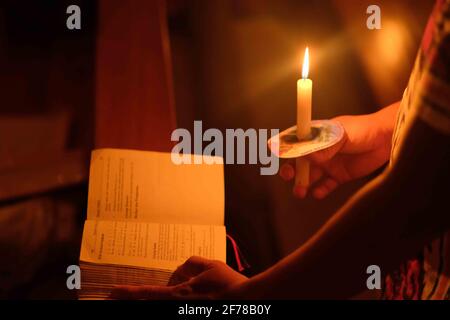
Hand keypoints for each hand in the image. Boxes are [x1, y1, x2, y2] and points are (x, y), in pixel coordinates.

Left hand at [110, 256, 247, 299]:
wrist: (247, 302)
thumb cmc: (230, 285)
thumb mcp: (211, 266)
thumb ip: (192, 264)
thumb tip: (182, 268)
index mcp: (179, 294)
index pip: (147, 293)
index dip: (128, 293)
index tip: (112, 293)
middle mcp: (178, 306)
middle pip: (151, 301)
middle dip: (134, 298)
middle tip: (117, 296)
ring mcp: (184, 310)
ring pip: (166, 300)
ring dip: (165, 292)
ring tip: (178, 289)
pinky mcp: (192, 310)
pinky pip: (181, 301)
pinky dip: (180, 294)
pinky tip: (200, 291)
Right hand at [280, 107, 396, 198]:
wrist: (386, 138)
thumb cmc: (362, 130)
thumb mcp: (339, 136)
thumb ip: (321, 147)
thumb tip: (303, 156)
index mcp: (316, 135)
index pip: (294, 141)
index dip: (283, 148)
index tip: (272, 153)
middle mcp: (319, 150)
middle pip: (298, 162)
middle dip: (291, 170)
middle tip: (288, 177)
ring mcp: (329, 163)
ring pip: (309, 176)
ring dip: (302, 184)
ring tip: (300, 192)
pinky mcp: (340, 175)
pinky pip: (326, 185)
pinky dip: (320, 191)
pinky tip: (318, 193)